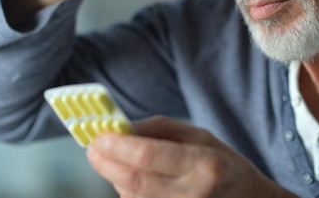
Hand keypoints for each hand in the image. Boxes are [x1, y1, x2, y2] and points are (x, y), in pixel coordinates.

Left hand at [87, 116, 296, 197]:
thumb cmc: (225, 166)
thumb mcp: (201, 136)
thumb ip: (160, 129)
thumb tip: (122, 128)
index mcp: (203, 163)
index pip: (147, 155)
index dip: (116, 145)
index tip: (98, 135)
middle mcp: (193, 194)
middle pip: (133, 181)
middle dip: (105, 162)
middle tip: (93, 148)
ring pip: (132, 197)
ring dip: (115, 177)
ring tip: (117, 161)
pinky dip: (127, 193)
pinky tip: (132, 181)